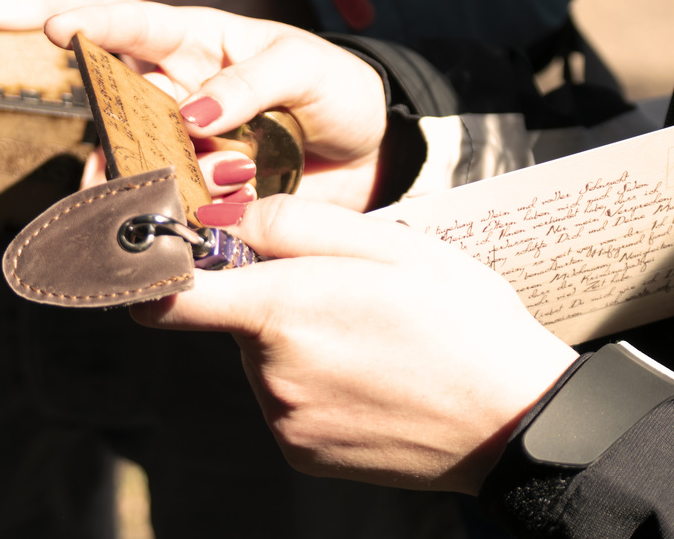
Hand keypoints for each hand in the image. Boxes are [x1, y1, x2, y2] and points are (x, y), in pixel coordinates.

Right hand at [44, 2, 387, 210]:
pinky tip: (218, 215)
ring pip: (139, 163)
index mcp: (199, 45)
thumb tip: (193, 114)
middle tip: (158, 147)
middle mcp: (180, 95)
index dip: (98, 24)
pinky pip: (166, 206)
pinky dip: (180, 215)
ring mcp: (186, 147)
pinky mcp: (198, 195)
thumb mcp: (305, 68)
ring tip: (225, 178)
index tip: (58, 27)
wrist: (369, 157)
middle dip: (126, 130)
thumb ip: (250, 83)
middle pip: (124, 107)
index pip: (140, 27)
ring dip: (165, 178)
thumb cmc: (335, 91)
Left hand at [130, 195, 578, 494]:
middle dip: (269, 299)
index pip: (167, 299)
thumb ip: (291, 223)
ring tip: (369, 339)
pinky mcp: (301, 454)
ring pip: (262, 360)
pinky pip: (285, 402)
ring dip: (295, 342)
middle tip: (341, 294)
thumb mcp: (387, 243)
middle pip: (232, 320)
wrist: (517, 420)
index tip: (165, 258)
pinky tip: (369, 378)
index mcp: (280, 311)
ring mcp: (283, 420)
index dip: (156, 275)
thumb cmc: (461, 320)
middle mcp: (268, 373)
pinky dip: (313, 384)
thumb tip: (221, 218)